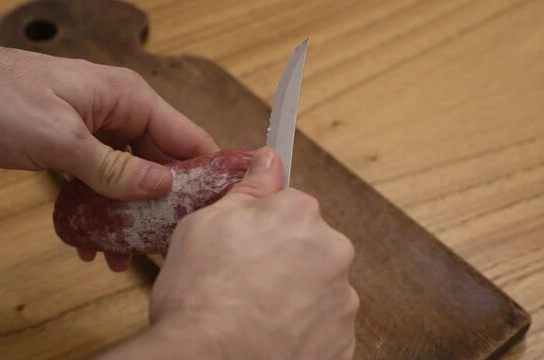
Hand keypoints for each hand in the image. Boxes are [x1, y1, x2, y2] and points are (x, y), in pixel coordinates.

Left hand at [0, 26, 218, 270]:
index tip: (215, 209)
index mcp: (130, 100)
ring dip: (127, 215)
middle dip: (162, 205)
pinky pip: (103, 179)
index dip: (206, 171)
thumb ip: (114, 168)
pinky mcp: (81, 145)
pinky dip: (100, 208)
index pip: (187, 136)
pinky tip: (87, 238)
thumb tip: (163, 187)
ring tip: (119, 255)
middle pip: (162, 163)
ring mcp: (102, 129)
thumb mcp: (61, 139)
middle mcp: (123, 113)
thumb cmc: (0, 98)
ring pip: (131, 177)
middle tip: (163, 245)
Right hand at [146, 148, 358, 359]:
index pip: (290, 206)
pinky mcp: (343, 343)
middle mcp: (333, 252)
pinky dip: (302, 330)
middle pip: (309, 246)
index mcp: (301, 214)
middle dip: (284, 259)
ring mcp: (342, 301)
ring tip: (256, 315)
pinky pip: (323, 326)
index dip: (262, 226)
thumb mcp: (206, 224)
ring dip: (295, 296)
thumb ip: (249, 190)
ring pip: (318, 288)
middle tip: (245, 283)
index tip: (246, 246)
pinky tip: (271, 336)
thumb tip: (270, 159)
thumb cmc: (201, 294)